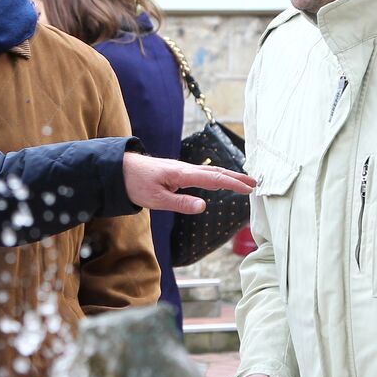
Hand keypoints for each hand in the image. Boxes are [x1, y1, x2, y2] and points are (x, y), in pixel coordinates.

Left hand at [121, 152, 255, 213]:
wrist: (120, 170)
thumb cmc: (136, 184)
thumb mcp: (156, 199)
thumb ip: (180, 203)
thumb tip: (204, 206)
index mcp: (182, 174)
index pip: (213, 179)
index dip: (233, 183)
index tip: (249, 188)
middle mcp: (185, 169)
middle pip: (216, 172)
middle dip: (237, 177)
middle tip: (255, 183)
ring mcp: (182, 170)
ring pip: (211, 172)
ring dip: (229, 176)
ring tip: (245, 182)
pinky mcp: (178, 173)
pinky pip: (203, 174)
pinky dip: (217, 176)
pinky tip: (221, 182)